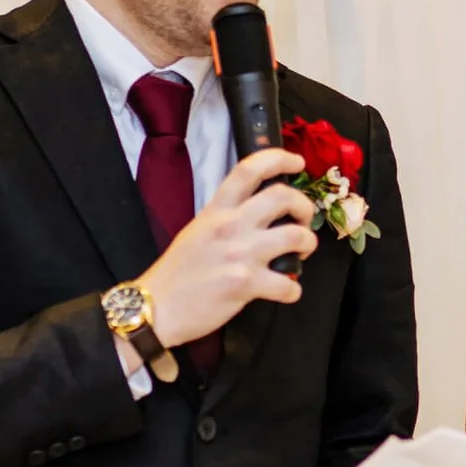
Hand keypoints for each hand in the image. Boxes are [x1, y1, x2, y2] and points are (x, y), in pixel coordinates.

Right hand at [136, 148, 320, 346]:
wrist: (158, 307)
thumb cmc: (178, 271)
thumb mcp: (197, 230)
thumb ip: (225, 216)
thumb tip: (258, 213)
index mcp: (217, 210)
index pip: (249, 169)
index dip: (279, 158)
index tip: (297, 162)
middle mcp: (230, 226)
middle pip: (283, 196)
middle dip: (304, 206)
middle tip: (303, 220)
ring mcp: (240, 255)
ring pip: (297, 236)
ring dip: (308, 244)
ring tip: (300, 253)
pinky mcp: (246, 285)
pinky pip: (289, 285)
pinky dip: (294, 290)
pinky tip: (286, 291)